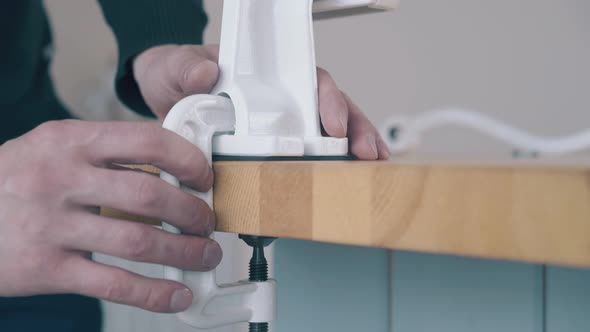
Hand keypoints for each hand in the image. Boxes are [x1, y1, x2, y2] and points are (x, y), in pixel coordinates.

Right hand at [0, 120, 221, 312]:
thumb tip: (169, 166)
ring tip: (205, 256)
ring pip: (139, 243)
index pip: (147, 141)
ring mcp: (53, 226)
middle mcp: (61, 179)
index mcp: (70, 141)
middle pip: (150, 196)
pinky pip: (113, 284)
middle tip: (208, 223)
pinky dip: (153, 294)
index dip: (188, 160)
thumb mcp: (51, 148)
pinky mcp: (47, 269)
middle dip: (193, 213)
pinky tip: (176, 295)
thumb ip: (104, 152)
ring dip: (184, 253)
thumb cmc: (11, 181)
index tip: (204, 177)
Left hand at [133, 45, 389, 159]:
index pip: (309, 81)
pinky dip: (328, 170)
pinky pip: (306, 158)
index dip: (328, 101)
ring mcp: (282, 124)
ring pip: (328, 135)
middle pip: (332, 109)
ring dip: (351, 152)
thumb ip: (188, 67)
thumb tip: (206, 73)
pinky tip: (341, 183)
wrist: (164, 99)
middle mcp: (282, 98)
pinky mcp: (272, 148)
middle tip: (366, 153)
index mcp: (267, 76)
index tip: (333, 125)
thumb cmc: (178, 77)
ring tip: (367, 169)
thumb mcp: (176, 67)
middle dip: (355, 130)